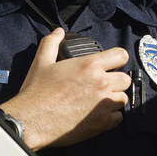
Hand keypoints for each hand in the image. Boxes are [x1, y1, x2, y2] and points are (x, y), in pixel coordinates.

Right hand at [1, 28, 130, 149]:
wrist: (31, 120)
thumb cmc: (36, 92)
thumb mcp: (41, 62)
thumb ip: (52, 43)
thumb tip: (58, 32)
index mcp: (89, 65)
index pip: (121, 55)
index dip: (117, 59)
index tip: (112, 65)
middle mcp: (101, 83)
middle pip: (125, 79)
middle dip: (117, 81)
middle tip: (104, 86)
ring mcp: (103, 104)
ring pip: (123, 99)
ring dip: (114, 99)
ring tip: (100, 101)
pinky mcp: (101, 123)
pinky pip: (118, 118)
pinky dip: (111, 117)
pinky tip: (98, 115)